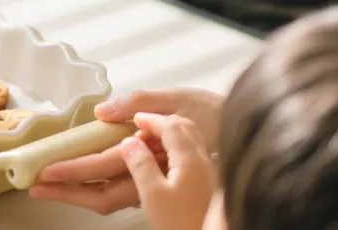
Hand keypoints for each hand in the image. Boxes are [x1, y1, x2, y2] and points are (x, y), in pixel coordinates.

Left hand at [29, 87, 223, 214]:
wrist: (240, 129)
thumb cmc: (210, 112)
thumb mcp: (177, 98)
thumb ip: (140, 101)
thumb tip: (103, 111)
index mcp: (154, 152)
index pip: (107, 164)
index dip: (75, 170)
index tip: (47, 171)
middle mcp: (152, 174)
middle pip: (103, 193)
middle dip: (67, 191)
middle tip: (35, 186)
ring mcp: (153, 181)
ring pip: (110, 196)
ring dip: (77, 193)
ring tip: (47, 185)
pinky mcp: (153, 181)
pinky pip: (119, 190)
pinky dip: (94, 187)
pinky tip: (77, 181)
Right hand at [124, 113, 215, 229]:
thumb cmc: (178, 222)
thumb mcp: (153, 195)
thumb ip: (140, 165)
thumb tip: (128, 141)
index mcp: (190, 158)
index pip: (171, 126)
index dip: (151, 119)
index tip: (134, 119)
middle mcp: (204, 160)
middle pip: (185, 128)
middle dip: (162, 123)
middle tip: (141, 129)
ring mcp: (209, 171)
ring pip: (191, 140)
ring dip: (171, 134)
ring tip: (151, 143)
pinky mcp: (209, 183)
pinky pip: (193, 153)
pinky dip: (178, 147)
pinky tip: (167, 161)